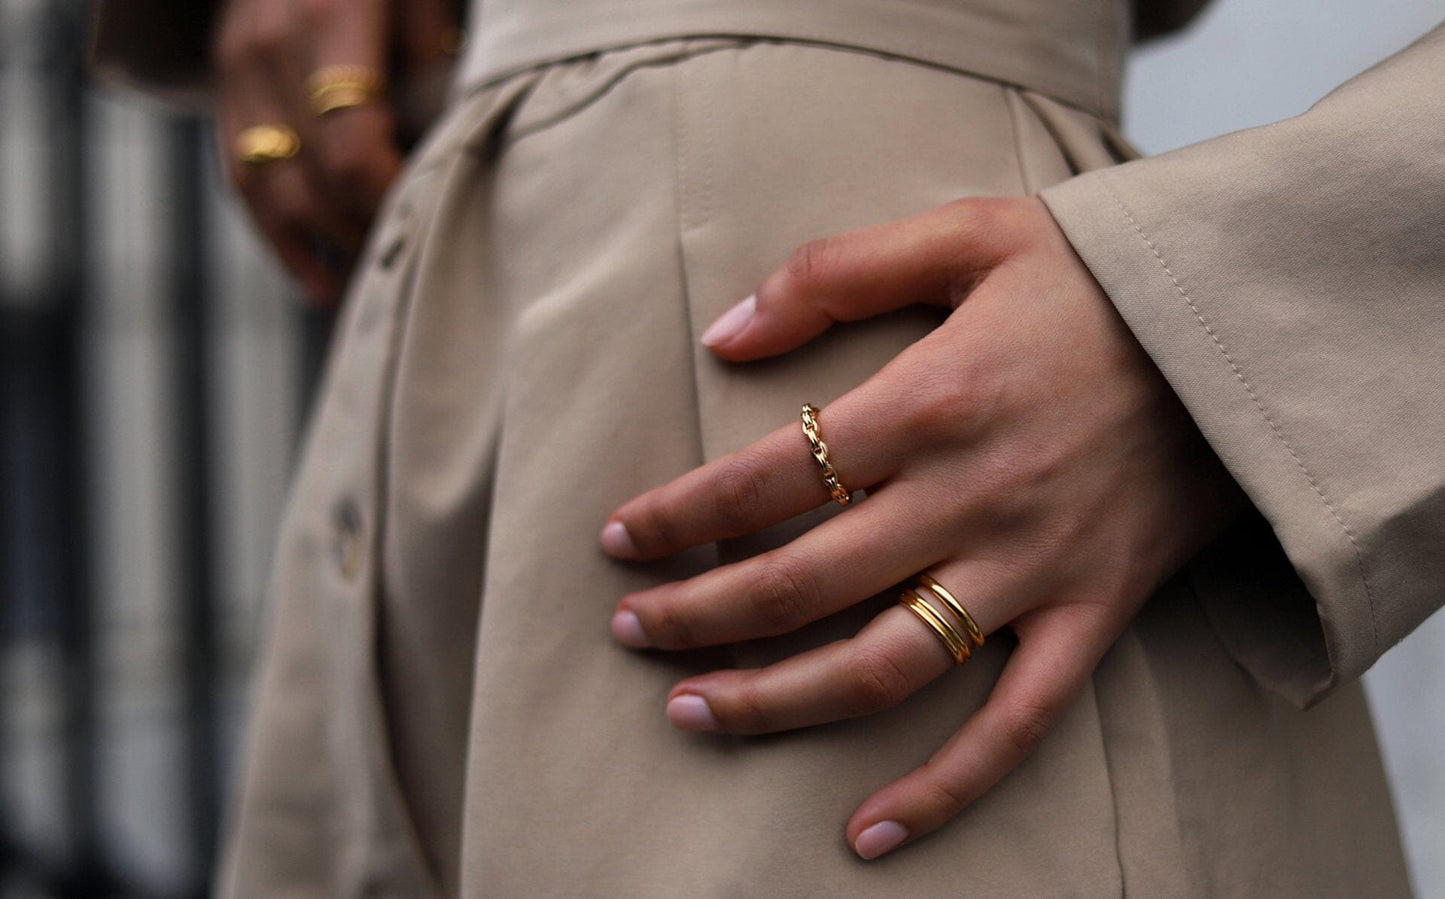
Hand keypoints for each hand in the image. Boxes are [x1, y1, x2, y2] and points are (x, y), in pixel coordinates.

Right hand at [213, 0, 458, 304]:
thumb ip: (436, 49)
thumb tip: (449, 132)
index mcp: (328, 21)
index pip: (352, 146)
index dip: (389, 196)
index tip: (426, 217)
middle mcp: (267, 49)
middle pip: (311, 179)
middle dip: (363, 230)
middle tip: (412, 258)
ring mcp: (236, 70)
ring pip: (268, 190)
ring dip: (322, 246)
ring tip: (370, 282)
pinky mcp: (224, 89)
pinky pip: (241, 181)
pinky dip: (279, 241)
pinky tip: (319, 282)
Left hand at [600, 197, 1245, 858]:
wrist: (1238, 334)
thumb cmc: (1093, 279)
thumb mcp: (965, 234)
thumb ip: (834, 273)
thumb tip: (722, 336)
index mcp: (929, 401)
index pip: (765, 480)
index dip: (678, 518)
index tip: (621, 541)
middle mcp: (970, 497)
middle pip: (801, 584)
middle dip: (697, 615)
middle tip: (632, 631)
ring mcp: (1031, 569)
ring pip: (881, 665)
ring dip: (776, 702)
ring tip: (693, 713)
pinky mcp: (1088, 616)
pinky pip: (1013, 724)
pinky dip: (944, 787)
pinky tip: (868, 830)